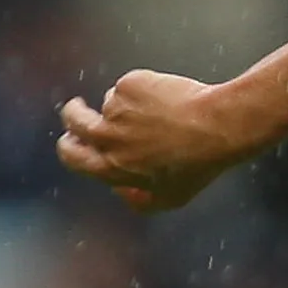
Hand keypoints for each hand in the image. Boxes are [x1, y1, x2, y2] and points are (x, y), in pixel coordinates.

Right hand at [56, 71, 252, 213]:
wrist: (218, 127)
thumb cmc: (199, 164)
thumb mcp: (171, 197)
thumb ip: (140, 201)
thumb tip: (119, 192)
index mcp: (111, 167)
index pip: (72, 156)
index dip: (69, 146)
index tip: (71, 138)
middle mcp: (107, 138)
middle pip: (74, 120)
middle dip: (74, 113)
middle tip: (80, 106)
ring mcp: (116, 110)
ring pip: (112, 102)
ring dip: (130, 106)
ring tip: (165, 114)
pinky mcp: (128, 86)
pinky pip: (129, 86)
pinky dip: (145, 90)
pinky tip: (170, 100)